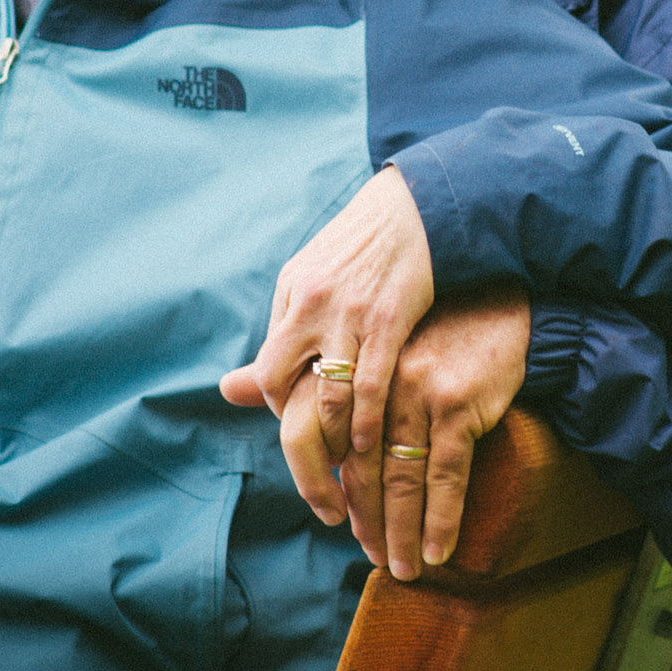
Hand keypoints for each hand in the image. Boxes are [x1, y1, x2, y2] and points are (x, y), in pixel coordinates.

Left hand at [219, 165, 433, 459]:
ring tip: (341, 460)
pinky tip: (367, 444)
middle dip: (295, 424)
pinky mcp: (388, 323)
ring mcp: (349, 315)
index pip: (267, 366)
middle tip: (315, 450)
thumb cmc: (364, 245)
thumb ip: (289, 318)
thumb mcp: (314, 271)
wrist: (416, 210)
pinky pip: (370, 387)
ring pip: (327, 395)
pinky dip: (365, 423)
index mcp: (293, 291)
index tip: (299, 421)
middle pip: (279, 383)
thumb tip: (255, 369)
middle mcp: (311, 304)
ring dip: (331, 435)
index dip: (277, 404)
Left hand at [341, 289, 529, 579]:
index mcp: (346, 368)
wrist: (492, 299)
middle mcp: (374, 382)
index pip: (318, 440)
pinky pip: (445, 474)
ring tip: (405, 567)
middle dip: (367, 521)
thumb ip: (313, 379)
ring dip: (402, 531)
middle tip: (374, 557)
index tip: (337, 521)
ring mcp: (415, 392)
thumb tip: (238, 395)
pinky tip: (440, 549)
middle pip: (361, 468)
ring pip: (402, 478)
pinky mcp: (456, 402)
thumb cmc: (427, 331)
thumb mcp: (368, 346)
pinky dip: (442, 518)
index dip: (326, 488)